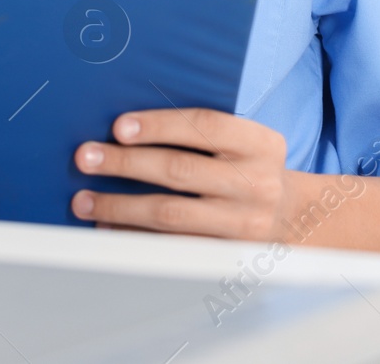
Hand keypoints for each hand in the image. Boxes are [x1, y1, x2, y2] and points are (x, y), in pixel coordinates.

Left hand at [71, 108, 293, 240]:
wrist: (296, 219)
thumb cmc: (250, 169)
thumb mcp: (245, 143)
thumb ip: (200, 132)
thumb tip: (125, 128)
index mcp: (260, 144)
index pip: (205, 125)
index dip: (160, 125)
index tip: (118, 126)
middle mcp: (256, 183)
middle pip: (180, 170)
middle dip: (126, 163)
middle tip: (85, 158)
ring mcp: (243, 224)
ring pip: (172, 214)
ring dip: (120, 207)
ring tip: (83, 200)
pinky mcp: (227, 255)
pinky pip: (172, 245)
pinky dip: (135, 236)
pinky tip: (107, 228)